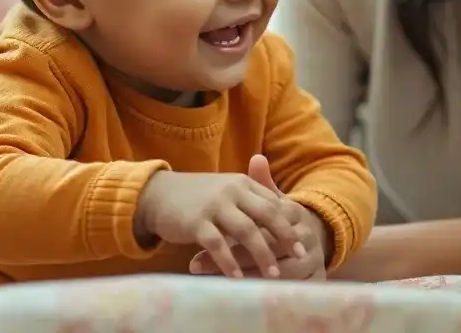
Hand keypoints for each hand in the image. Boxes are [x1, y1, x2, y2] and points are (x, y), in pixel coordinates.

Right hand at [135, 166, 306, 278]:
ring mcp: (214, 205)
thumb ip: (250, 201)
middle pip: (267, 214)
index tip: (302, 240)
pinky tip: (238, 277)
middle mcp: (232, 190)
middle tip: (299, 254)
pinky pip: (218, 244)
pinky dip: (230, 262)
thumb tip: (280, 215)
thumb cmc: (197, 197)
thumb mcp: (226, 191)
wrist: (158, 194)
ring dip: (263, 254)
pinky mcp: (196, 222)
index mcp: (242, 183)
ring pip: (247, 231)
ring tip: (274, 274)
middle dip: (285, 236)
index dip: (289, 222)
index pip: (273, 202)